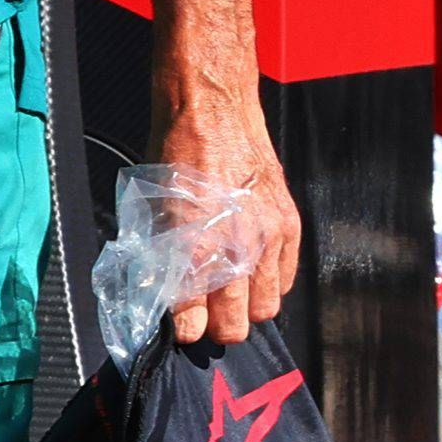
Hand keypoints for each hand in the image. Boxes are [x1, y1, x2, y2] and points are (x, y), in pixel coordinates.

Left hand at [149, 75, 302, 346]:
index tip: (182, 329)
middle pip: (236, 325)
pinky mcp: (289, 224)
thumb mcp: (152, 212)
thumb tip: (161, 295)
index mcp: (195, 249)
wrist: (211, 111)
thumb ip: (159, 259)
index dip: (186, 331)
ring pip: (266, 308)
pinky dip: (269, 283)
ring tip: (229, 296)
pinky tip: (251, 272)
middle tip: (206, 318)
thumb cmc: (172, 157)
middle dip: (218, 328)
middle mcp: (237, 250)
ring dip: (246, 309)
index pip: (194, 321)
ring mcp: (268, 238)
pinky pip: (286, 278)